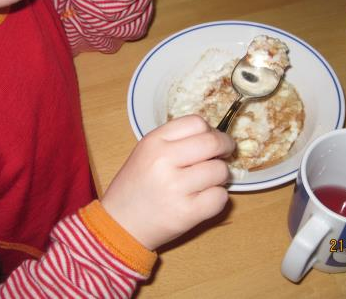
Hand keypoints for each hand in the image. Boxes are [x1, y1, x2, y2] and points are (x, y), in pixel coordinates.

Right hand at [101, 115, 235, 249]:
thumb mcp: (146, 152)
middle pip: (213, 142)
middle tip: (224, 154)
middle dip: (225, 147)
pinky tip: (204, 199)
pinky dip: (218, 198)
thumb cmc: (136, 186)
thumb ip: (176, 141)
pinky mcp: (187, 212)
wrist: (119, 224)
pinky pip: (220, 197)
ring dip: (220, 176)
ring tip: (207, 181)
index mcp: (154, 142)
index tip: (212, 139)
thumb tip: (214, 137)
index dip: (210, 130)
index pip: (196, 122)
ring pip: (220, 171)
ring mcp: (176, 187)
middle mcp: (164, 160)